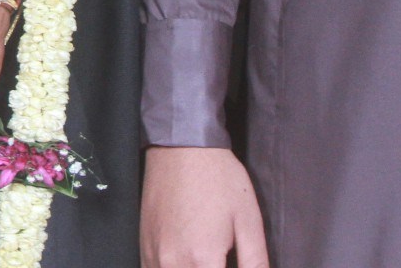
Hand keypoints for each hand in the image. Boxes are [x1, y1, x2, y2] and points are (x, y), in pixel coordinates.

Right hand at [139, 146, 267, 267]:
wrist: (181, 145)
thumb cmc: (217, 178)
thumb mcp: (249, 220)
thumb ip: (255, 262)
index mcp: (202, 259)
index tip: (230, 264)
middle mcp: (173, 262)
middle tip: (222, 260)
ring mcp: (154, 255)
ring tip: (209, 259)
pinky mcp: (144, 246)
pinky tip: (188, 261)